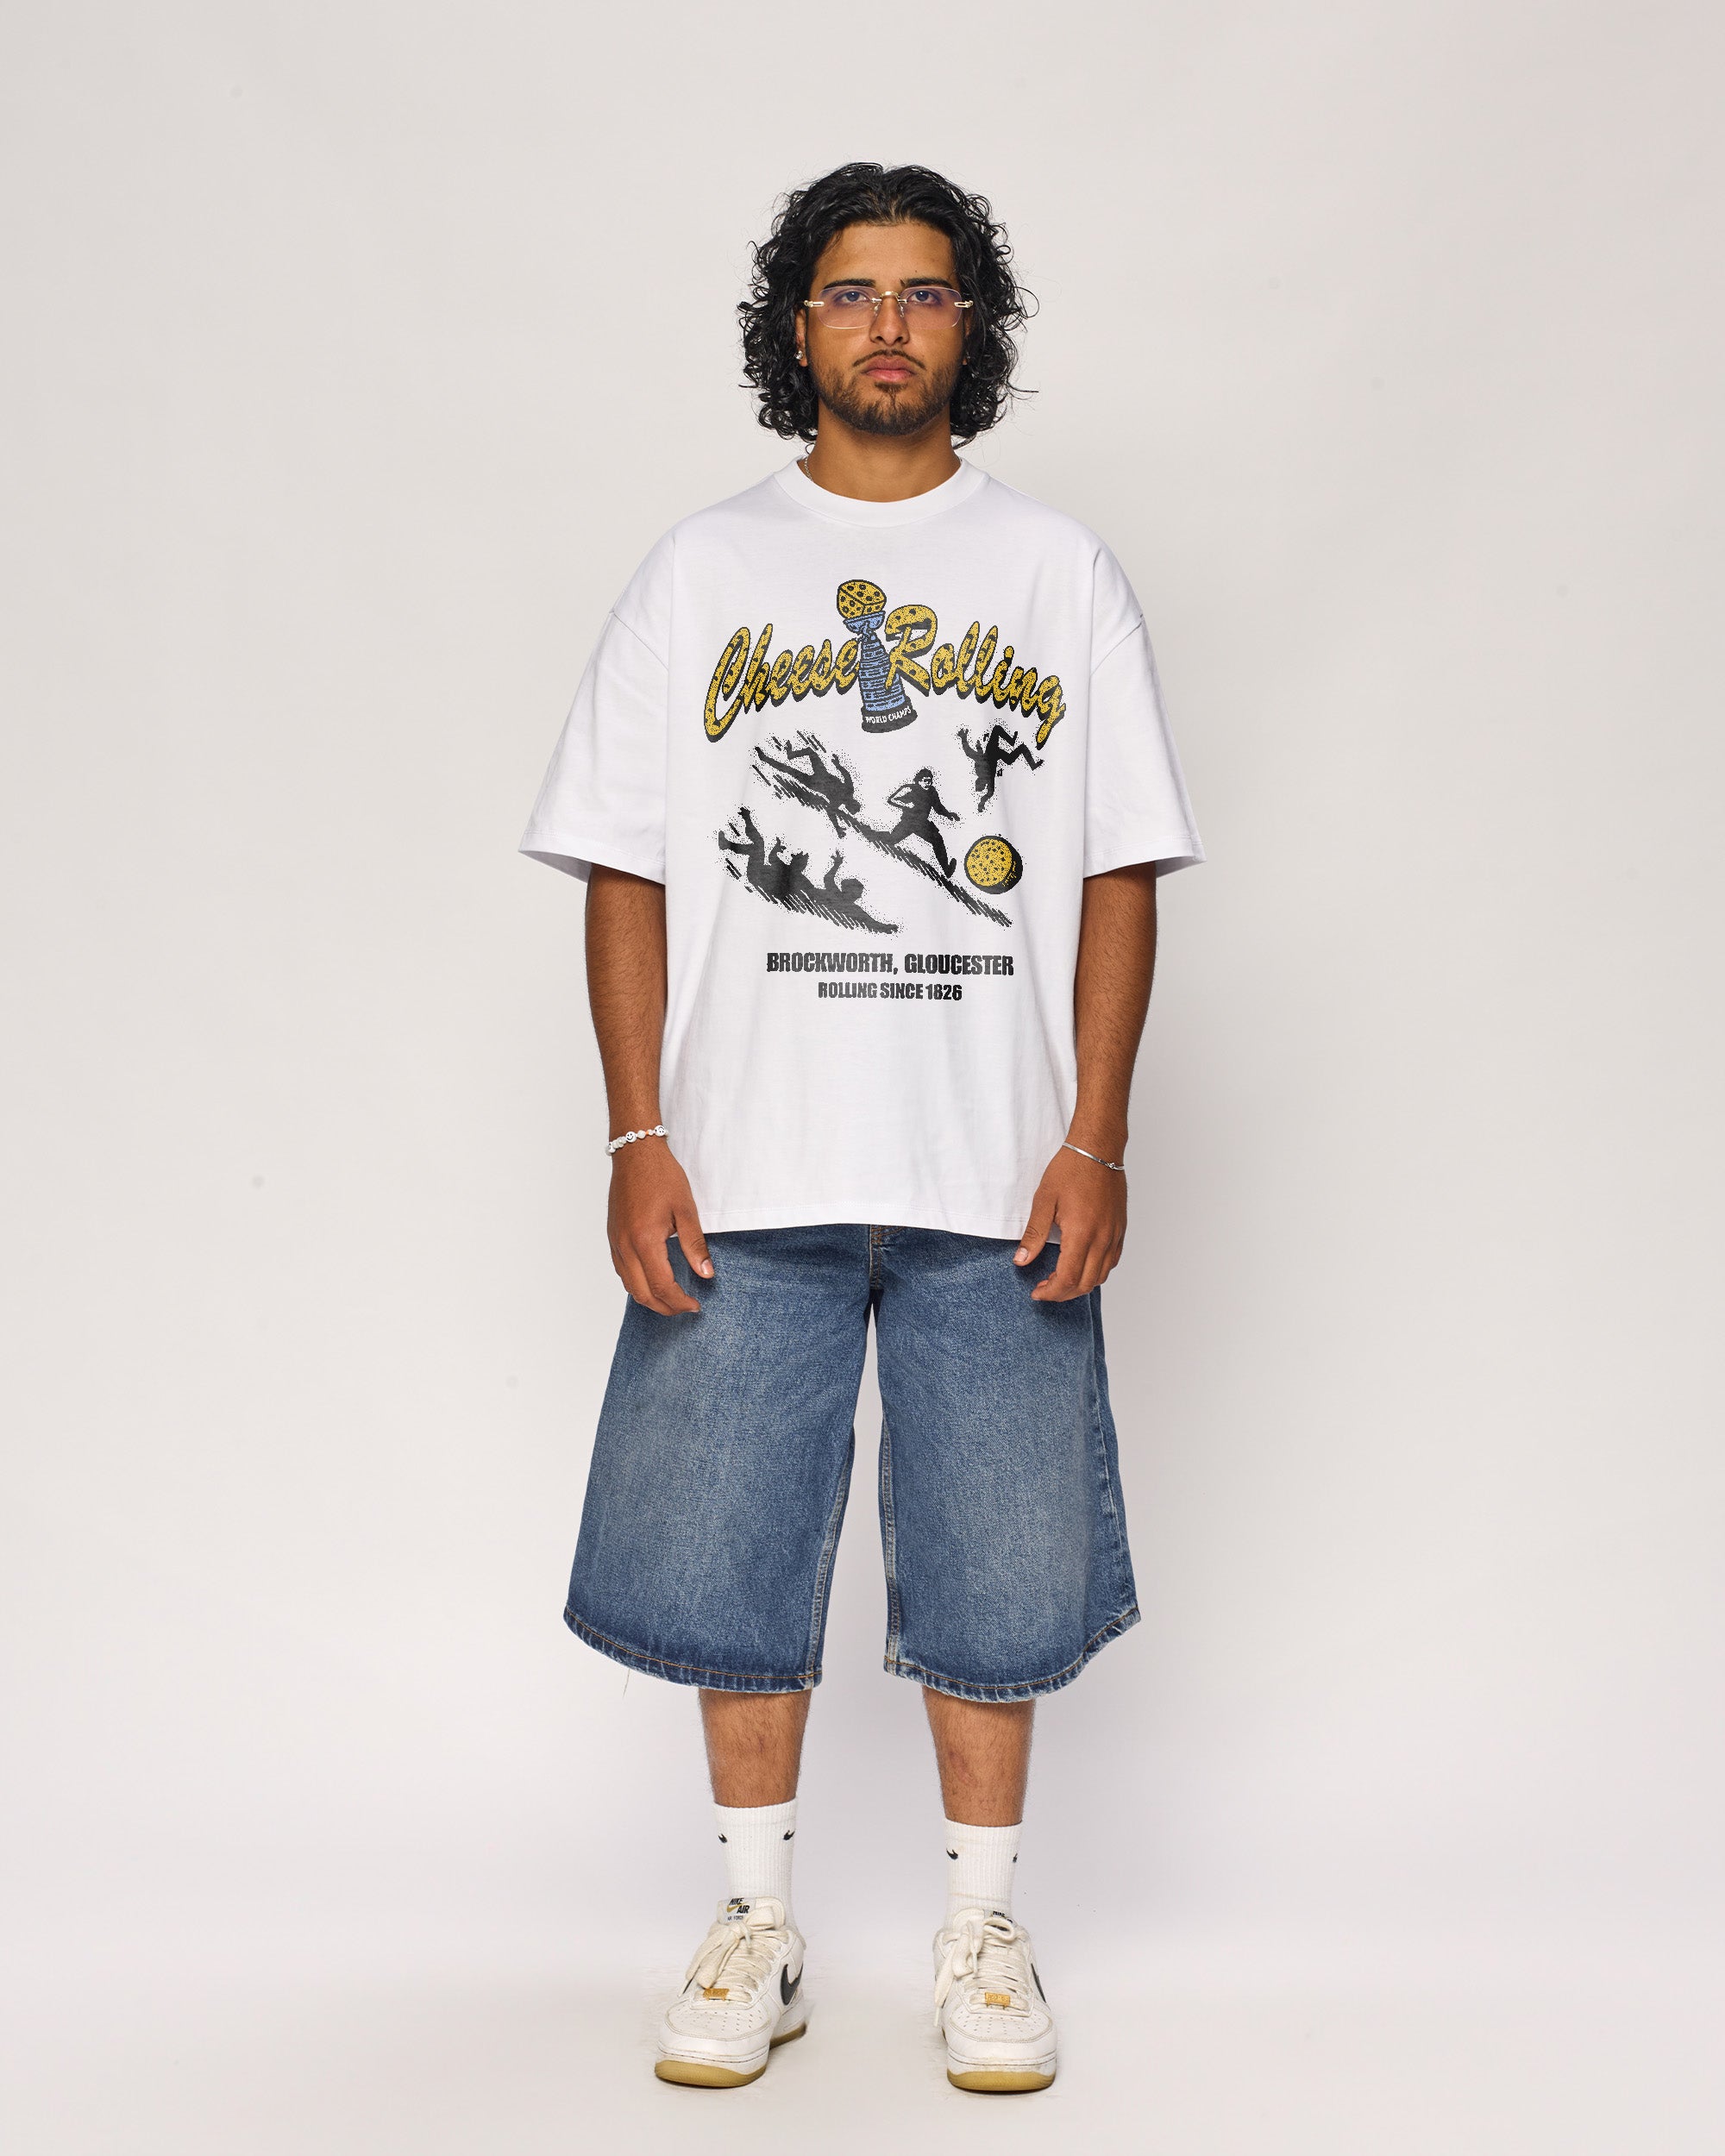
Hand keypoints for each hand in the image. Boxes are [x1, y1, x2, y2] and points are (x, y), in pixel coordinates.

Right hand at [607, 1141, 712, 1314]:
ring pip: (629, 1285)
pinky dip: (637, 1284)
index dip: (679, 1301)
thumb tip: (706, 1273)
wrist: (635, 1153)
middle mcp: (625, 1246)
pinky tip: (653, 1279)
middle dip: (665, 1307)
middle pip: (642, 1293)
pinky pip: (622, 1271)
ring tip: (672, 1298)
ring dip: (650, 1298)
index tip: (695, 1305)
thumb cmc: (661, 1176)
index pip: (661, 1286)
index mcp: (645, 1240)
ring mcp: (616, 1243)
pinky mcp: (612, 1237)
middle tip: (686, 1307)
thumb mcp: (686, 1209)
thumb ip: (695, 1244)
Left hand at [1014, 1143, 1125, 1301]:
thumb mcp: (1044, 1200)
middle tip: (1044, 1287)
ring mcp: (1114, 1235)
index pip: (1069, 1278)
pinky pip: (1111, 1261)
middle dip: (1063, 1293)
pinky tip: (1081, 1265)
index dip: (1051, 1291)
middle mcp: (1102, 1238)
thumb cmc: (1070, 1170)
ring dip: (1080, 1285)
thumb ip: (1033, 1234)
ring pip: (1101, 1276)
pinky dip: (1096, 1272)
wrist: (1097, 1149)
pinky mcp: (1120, 1229)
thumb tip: (1021, 1260)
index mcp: (1082, 1233)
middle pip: (1086, 1283)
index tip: (1037, 1292)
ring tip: (1060, 1279)